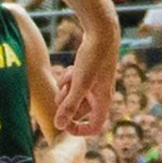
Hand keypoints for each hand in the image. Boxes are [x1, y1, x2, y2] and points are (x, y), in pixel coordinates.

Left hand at [55, 14, 117, 136]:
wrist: (102, 32)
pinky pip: (76, 84)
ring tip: (68, 75)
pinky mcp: (90, 74)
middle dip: (68, 103)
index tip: (65, 124)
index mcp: (103, 100)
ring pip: (75, 96)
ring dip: (67, 89)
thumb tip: (58, 126)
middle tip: (62, 91)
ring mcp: (96, 84)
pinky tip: (71, 68)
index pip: (95, 127)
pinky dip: (69, 79)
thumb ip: (69, 105)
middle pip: (80, 111)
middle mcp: (101, 95)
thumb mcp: (79, 83)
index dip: (79, 130)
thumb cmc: (94, 57)